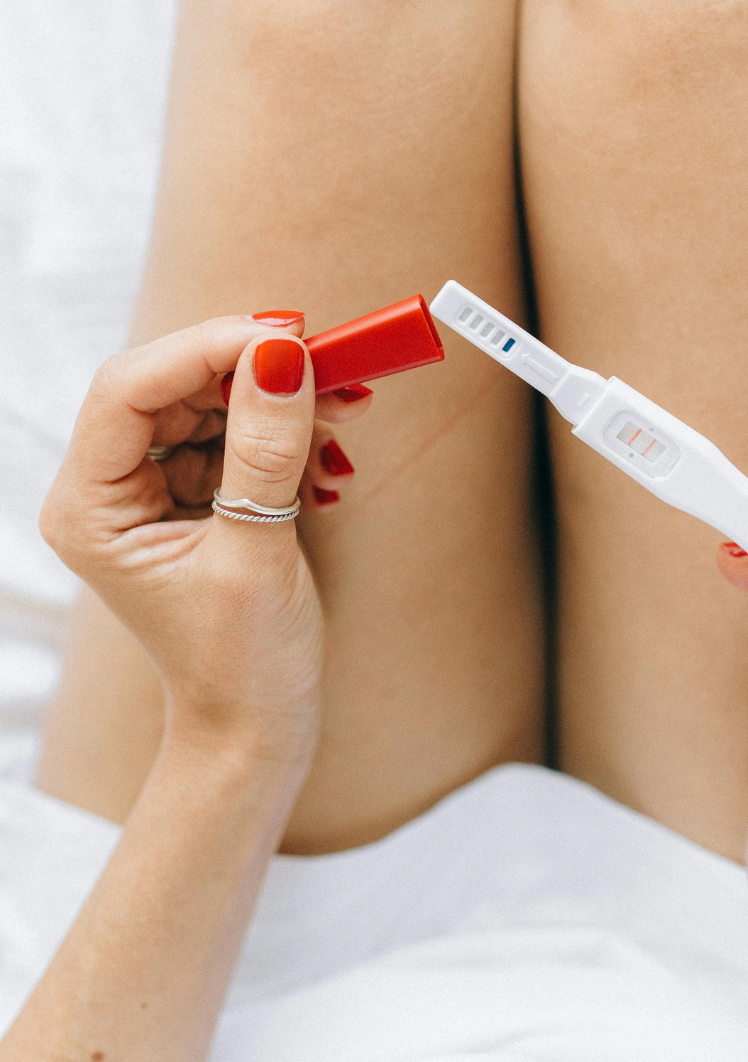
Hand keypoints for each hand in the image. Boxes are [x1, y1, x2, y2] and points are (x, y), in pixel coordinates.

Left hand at [40, 316, 361, 754]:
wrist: (257, 723)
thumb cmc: (241, 664)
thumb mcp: (255, 555)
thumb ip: (265, 452)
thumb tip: (282, 358)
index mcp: (91, 508)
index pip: (129, 389)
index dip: (207, 350)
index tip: (287, 338)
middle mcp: (111, 490)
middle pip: (172, 385)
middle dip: (254, 371)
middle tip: (332, 364)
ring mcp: (154, 491)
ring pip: (211, 405)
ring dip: (280, 402)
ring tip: (343, 411)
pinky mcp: (198, 497)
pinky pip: (238, 437)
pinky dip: (287, 434)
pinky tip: (326, 455)